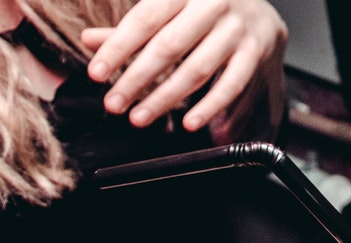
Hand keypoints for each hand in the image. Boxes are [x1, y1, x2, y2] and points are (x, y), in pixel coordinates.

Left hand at [82, 0, 287, 140]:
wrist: (261, 9)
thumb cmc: (205, 10)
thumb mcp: (170, 8)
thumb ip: (134, 27)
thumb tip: (90, 41)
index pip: (145, 19)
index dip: (118, 48)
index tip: (96, 74)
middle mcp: (212, 3)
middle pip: (169, 46)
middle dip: (137, 79)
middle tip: (114, 103)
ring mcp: (236, 29)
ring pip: (197, 69)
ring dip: (165, 98)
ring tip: (140, 116)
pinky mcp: (254, 52)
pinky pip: (231, 85)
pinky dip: (209, 107)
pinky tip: (190, 123)